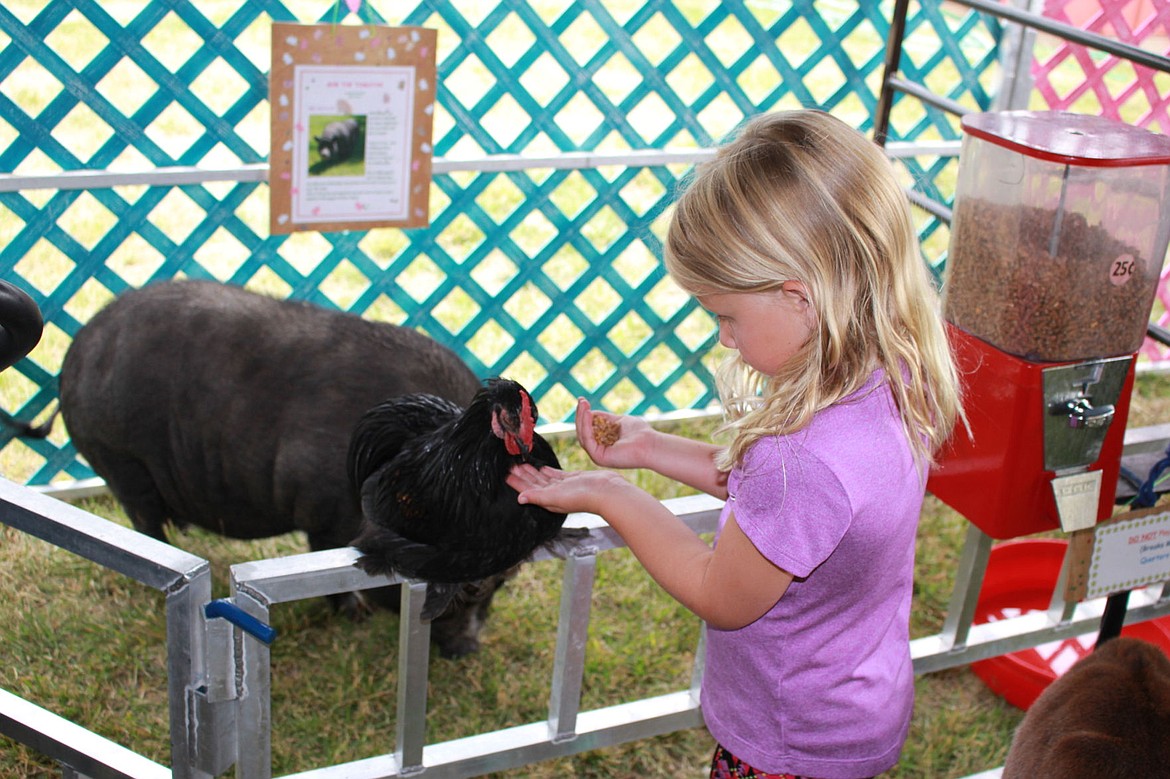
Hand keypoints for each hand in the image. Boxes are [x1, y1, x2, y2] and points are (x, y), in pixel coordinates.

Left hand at [507, 463, 630, 515]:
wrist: (606, 492)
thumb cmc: (583, 497)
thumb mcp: (556, 496)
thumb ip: (537, 496)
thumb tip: (519, 499)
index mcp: (548, 499)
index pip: (527, 490)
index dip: (516, 483)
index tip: (505, 475)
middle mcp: (553, 494)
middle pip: (533, 483)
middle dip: (521, 475)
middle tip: (509, 466)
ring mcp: (562, 486)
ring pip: (542, 478)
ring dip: (531, 471)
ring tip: (520, 464)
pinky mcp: (571, 479)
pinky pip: (554, 474)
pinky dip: (546, 470)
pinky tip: (540, 466)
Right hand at [574, 398, 655, 469]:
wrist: (651, 444)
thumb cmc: (640, 433)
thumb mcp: (619, 421)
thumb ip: (605, 418)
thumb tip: (590, 411)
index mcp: (604, 444)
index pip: (588, 429)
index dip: (584, 415)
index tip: (582, 400)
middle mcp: (599, 451)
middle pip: (583, 432)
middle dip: (580, 415)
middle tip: (581, 400)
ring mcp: (598, 456)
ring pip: (583, 435)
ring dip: (581, 418)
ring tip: (584, 405)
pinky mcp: (599, 457)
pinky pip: (588, 440)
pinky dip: (586, 426)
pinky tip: (589, 413)